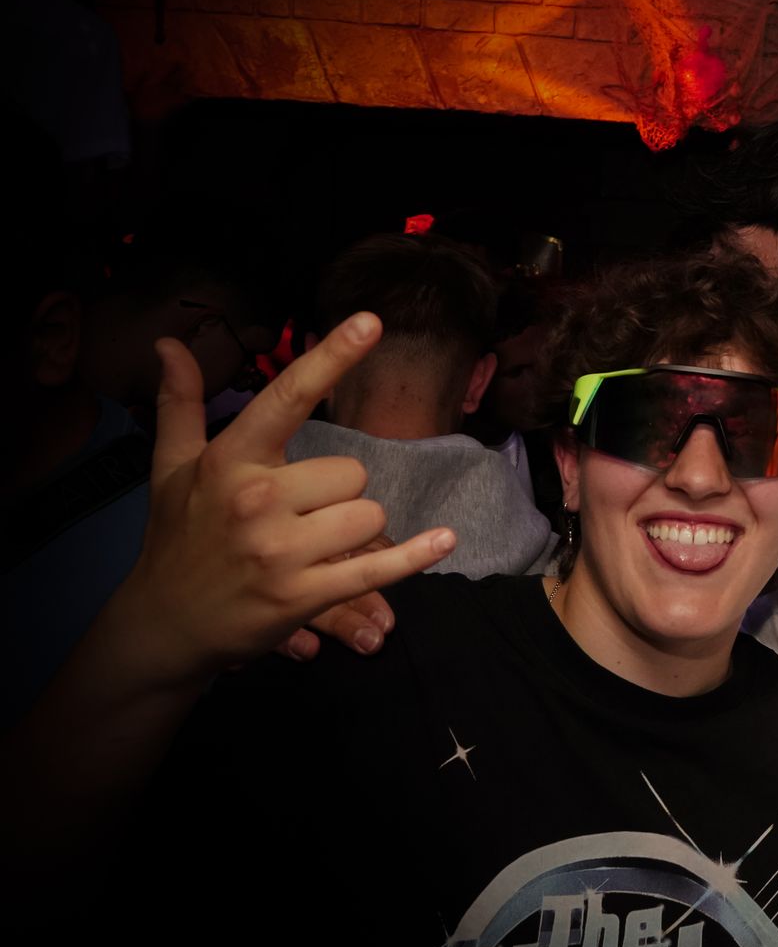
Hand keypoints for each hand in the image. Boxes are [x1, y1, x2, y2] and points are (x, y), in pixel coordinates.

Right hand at [126, 312, 454, 678]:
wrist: (164, 625)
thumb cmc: (177, 539)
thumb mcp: (172, 469)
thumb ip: (181, 404)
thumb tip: (169, 344)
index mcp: (231, 460)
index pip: (288, 398)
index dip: (332, 358)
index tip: (371, 321)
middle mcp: (257, 499)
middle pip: (353, 472)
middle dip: (340, 494)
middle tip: (302, 516)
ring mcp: (281, 550)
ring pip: (369, 515)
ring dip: (356, 532)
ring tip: (314, 547)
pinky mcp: (304, 594)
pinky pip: (377, 566)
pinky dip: (414, 556)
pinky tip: (443, 540)